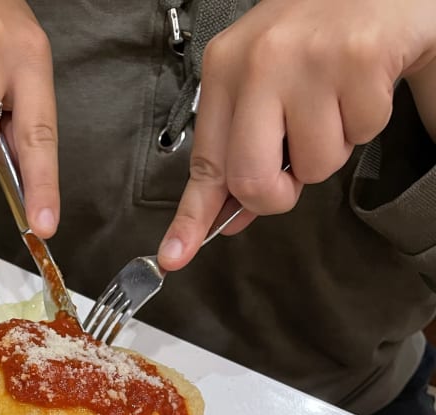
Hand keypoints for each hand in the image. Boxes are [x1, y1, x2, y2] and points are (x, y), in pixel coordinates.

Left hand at [158, 0, 435, 269]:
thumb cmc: (319, 31)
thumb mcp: (265, 82)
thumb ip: (244, 150)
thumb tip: (231, 215)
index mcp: (226, 69)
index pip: (205, 165)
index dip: (191, 219)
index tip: (174, 255)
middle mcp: (258, 63)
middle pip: (252, 183)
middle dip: (279, 193)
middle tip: (295, 162)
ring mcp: (307, 60)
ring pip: (314, 167)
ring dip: (332, 147)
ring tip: (335, 99)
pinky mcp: (357, 60)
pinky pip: (360, 134)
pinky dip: (367, 119)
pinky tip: (361, 82)